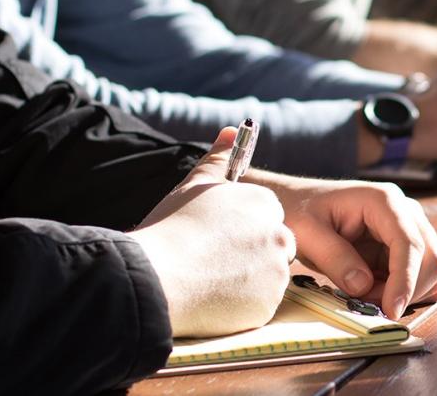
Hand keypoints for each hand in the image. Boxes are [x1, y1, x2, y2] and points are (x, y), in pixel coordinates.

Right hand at [129, 128, 295, 337]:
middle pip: (274, 246)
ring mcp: (276, 272)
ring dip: (247, 279)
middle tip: (214, 261)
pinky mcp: (268, 305)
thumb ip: (219, 159)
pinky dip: (242, 304)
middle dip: (251, 254)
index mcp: (264, 204)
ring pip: (268, 276)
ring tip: (209, 278)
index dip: (242, 228)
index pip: (267, 216)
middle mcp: (278, 235)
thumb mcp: (194, 185)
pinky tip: (213, 298)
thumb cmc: (172, 228)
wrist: (157, 277)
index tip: (218, 237)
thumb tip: (231, 130)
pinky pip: (260, 305)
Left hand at [252, 173, 436, 319]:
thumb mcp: (307, 233)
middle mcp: (405, 211)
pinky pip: (419, 275)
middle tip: (368, 304)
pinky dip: (405, 292)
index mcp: (383, 201)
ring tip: (365, 295)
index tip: (391, 309)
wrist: (296, 203)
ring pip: (430, 270)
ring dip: (405, 293)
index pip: (409, 243)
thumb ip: (334, 258)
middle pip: (430, 257)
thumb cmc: (299, 211)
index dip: (405, 279)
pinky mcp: (403, 247)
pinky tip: (376, 292)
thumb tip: (363, 286)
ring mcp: (408, 228)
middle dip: (406, 290)